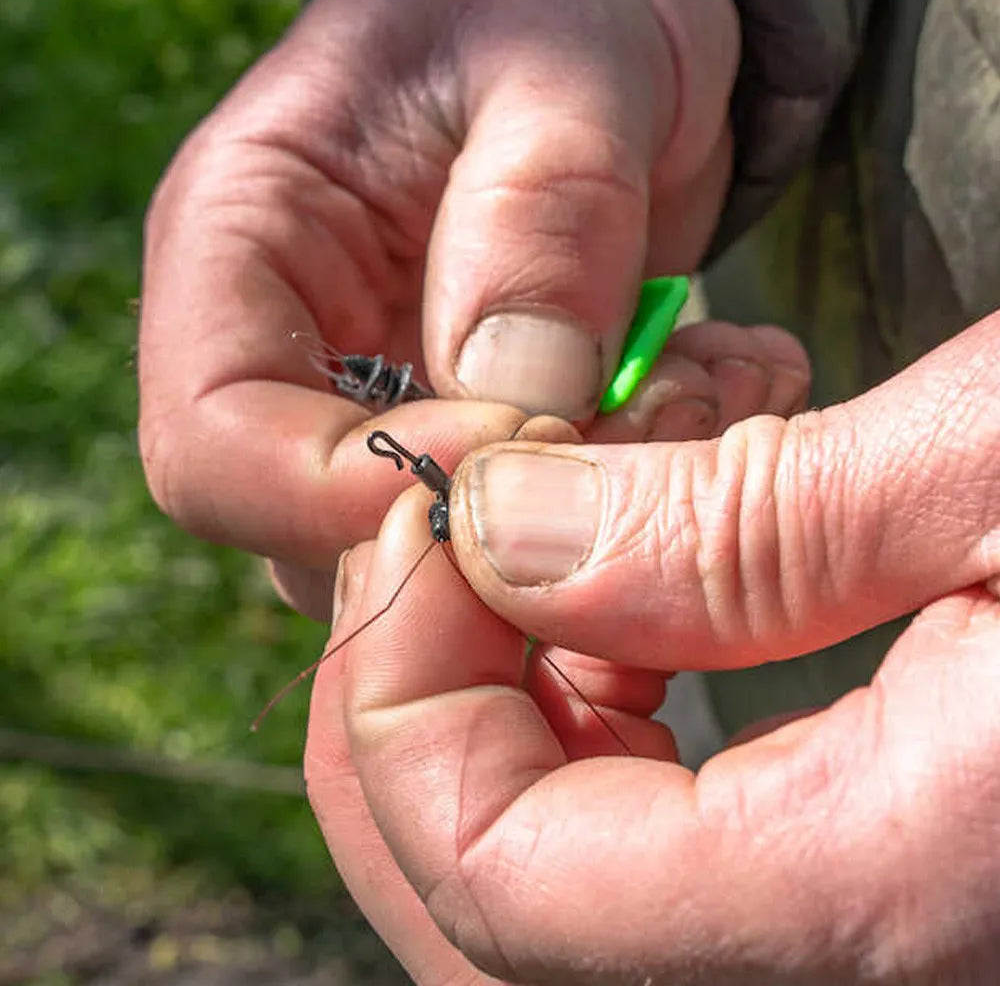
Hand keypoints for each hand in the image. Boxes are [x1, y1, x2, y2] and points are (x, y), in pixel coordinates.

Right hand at [138, 0, 808, 617]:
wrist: (601, 19)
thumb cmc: (549, 2)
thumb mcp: (558, 68)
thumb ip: (537, 221)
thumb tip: (526, 403)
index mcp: (242, 253)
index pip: (214, 452)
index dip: (351, 490)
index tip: (525, 432)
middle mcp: (296, 358)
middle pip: (324, 540)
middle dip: (492, 522)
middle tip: (650, 419)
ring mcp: (387, 409)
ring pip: (441, 557)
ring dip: (584, 511)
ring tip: (698, 385)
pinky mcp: (476, 435)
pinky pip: (530, 533)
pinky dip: (633, 492)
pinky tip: (713, 390)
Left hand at [309, 312, 999, 982]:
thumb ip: (731, 523)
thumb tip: (491, 526)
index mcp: (902, 907)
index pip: (504, 886)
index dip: (404, 698)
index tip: (420, 520)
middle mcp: (862, 966)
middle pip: (490, 911)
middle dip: (413, 706)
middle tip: (429, 531)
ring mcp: (857, 931)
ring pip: (550, 872)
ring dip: (491, 692)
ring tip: (541, 526)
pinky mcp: (860, 868)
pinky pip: (637, 828)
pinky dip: (581, 700)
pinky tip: (630, 578)